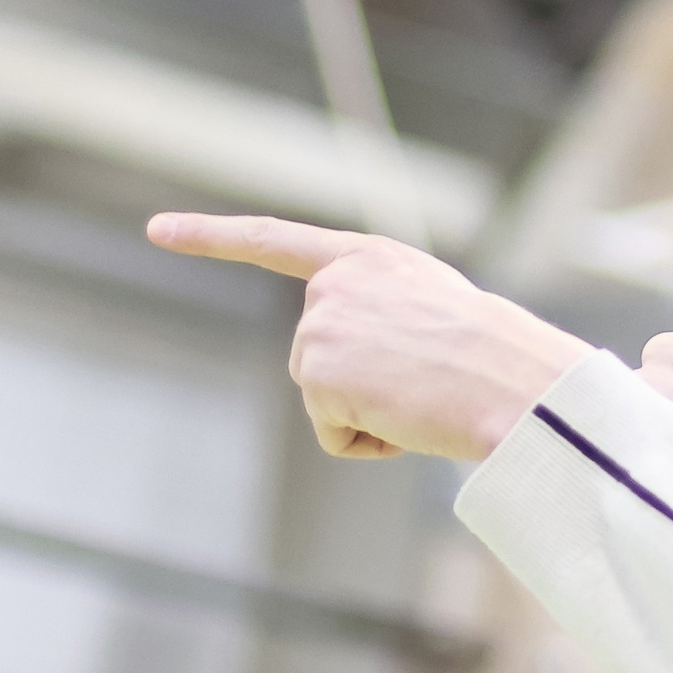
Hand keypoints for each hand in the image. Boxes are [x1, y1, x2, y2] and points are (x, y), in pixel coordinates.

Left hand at [149, 213, 589, 460]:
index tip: (156, 230)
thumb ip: (384, 316)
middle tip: (428, 380)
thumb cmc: (499, 357)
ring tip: (426, 395)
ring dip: (372, 415)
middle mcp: (335, 284)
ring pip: (324, 399)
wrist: (516, 381)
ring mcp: (321, 326)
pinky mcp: (317, 374)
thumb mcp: (438, 309)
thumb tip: (356, 371)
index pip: (275, 240)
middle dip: (364, 386)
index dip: (211, 236)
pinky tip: (411, 417)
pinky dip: (370, 442)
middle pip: (316, 358)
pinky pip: (335, 435)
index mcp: (368, 258)